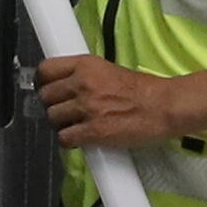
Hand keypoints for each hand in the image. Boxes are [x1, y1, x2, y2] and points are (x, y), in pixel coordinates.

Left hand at [36, 53, 186, 153]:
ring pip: (52, 118)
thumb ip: (85, 75)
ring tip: (75, 124)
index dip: (43, 82)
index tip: (47, 88)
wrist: (163, 107)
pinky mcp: (92, 131)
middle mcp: (83, 84)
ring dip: (61, 124)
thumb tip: (65, 84)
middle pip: (45, 96)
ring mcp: (86, 108)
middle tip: (64, 110)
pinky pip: (64, 138)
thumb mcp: (109, 69)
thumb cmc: (143, 90)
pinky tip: (80, 138)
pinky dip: (69, 141)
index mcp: (86, 65)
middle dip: (52, 105)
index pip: (46, 70)